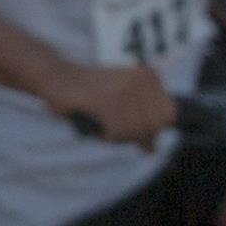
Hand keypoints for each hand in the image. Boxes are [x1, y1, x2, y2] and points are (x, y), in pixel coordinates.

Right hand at [50, 61, 177, 150]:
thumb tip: (152, 150)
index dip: (151, 128)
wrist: (57, 76)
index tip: (131, 125)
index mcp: (149, 75)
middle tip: (111, 122)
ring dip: (116, 134)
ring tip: (102, 119)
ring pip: (135, 132)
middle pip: (152, 127)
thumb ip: (142, 123)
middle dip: (132, 133)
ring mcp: (125, 89)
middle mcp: (141, 79)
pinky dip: (105, 135)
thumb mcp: (122, 102)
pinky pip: (117, 133)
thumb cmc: (89, 91)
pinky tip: (96, 121)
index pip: (168, 115)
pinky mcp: (107, 101)